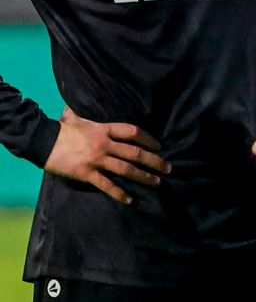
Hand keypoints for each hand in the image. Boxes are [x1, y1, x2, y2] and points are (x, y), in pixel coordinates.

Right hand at [44, 106, 168, 206]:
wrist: (41, 141)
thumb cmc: (59, 128)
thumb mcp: (74, 115)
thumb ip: (82, 110)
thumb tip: (79, 100)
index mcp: (103, 129)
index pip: (132, 132)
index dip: (148, 138)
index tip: (159, 146)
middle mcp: (104, 144)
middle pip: (134, 152)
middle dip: (154, 161)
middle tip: (168, 168)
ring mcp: (97, 160)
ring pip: (126, 169)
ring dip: (144, 177)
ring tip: (157, 182)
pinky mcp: (87, 173)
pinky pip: (107, 185)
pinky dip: (119, 193)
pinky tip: (130, 200)